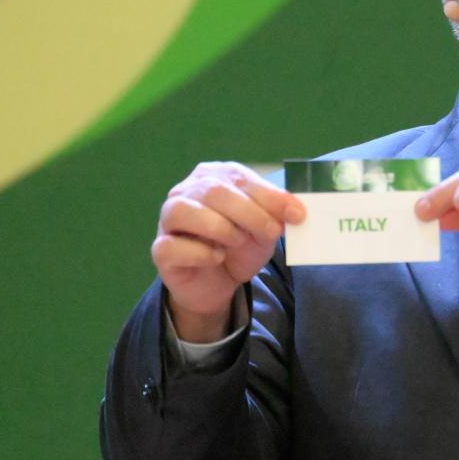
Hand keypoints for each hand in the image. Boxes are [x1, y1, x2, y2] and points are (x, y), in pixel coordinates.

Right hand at [152, 162, 303, 341]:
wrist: (219, 283)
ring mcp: (168, 220)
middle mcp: (186, 191)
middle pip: (214, 191)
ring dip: (219, 227)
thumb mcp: (264, 229)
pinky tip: (217, 257)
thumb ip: (276, 215)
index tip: (297, 214)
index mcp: (214, 176)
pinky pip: (171, 245)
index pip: (239, 177)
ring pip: (183, 210)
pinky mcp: (161, 249)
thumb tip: (296, 209)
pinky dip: (199, 252)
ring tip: (238, 241)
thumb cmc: (240, 246)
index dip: (269, 195)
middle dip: (249, 212)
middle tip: (272, 232)